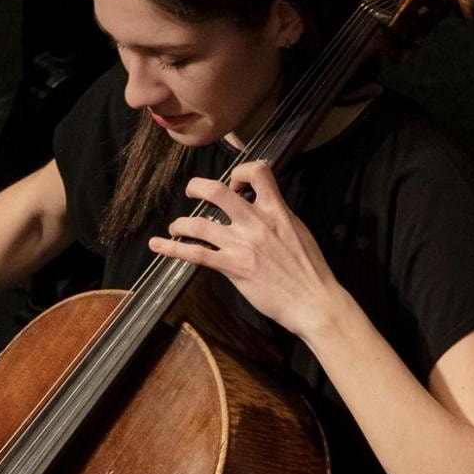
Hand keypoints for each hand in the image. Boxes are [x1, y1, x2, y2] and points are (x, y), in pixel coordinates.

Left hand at [146, 161, 344, 340]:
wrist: (314, 301)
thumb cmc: (310, 270)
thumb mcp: (298, 231)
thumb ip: (278, 216)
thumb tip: (263, 207)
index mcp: (277, 211)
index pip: (258, 171)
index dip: (240, 172)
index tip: (235, 185)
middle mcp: (256, 223)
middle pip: (216, 191)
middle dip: (196, 187)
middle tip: (192, 193)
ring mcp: (243, 245)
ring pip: (199, 224)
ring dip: (180, 224)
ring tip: (176, 228)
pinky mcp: (234, 267)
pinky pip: (196, 255)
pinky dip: (172, 248)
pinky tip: (158, 246)